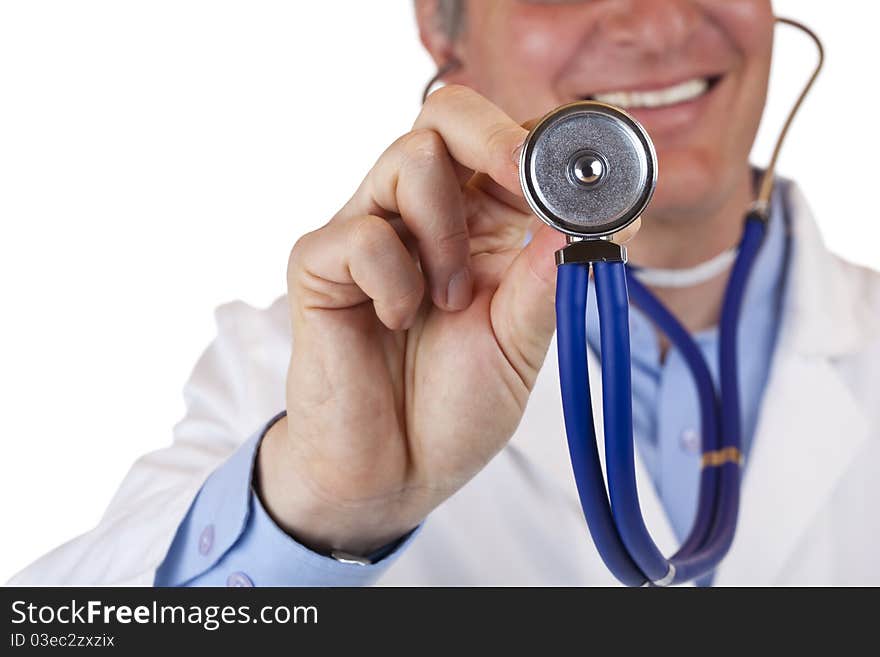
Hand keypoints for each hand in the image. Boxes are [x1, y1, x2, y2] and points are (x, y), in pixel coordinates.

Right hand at [257, 86, 591, 554]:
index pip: (507, 141)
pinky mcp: (319, 263)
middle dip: (495, 140)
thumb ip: (550, 276)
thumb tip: (603, 214)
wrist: (393, 474)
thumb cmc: (454, 407)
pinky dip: (395, 282)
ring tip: (449, 300)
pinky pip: (363, 234)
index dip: (546, 143)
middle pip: (448, 113)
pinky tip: (396, 321)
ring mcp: (368, 232)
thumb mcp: (521, 342)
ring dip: (446, 233)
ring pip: (409, 157)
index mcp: (479, 226)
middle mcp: (423, 216)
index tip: (585, 179)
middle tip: (521, 185)